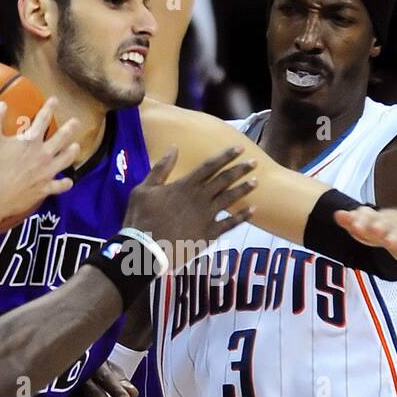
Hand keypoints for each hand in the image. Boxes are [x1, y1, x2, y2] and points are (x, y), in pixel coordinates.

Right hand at [0, 97, 79, 234]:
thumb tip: (1, 103)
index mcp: (30, 141)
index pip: (42, 119)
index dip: (49, 108)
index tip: (55, 100)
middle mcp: (43, 155)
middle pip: (61, 138)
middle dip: (70, 128)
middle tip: (76, 122)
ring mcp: (46, 173)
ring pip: (66, 160)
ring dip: (72, 152)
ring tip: (76, 146)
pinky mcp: (44, 189)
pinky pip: (60, 186)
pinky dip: (66, 183)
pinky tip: (69, 181)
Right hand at [123, 145, 255, 268]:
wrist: (146, 249)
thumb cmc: (141, 218)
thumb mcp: (144, 189)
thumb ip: (161, 168)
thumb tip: (174, 148)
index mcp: (185, 185)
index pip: (210, 166)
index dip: (225, 156)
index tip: (239, 148)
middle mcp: (200, 198)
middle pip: (224, 180)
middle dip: (240, 169)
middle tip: (254, 162)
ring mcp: (206, 216)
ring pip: (229, 199)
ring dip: (244, 189)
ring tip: (256, 181)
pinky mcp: (209, 234)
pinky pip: (230, 224)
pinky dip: (242, 217)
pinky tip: (253, 211)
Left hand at [333, 205, 396, 269]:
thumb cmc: (377, 226)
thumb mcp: (364, 224)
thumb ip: (350, 221)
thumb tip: (337, 214)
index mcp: (373, 219)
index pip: (365, 217)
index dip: (359, 221)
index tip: (353, 224)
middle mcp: (387, 225)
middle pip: (382, 224)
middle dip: (378, 226)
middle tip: (374, 228)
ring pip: (396, 236)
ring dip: (393, 238)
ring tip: (390, 241)